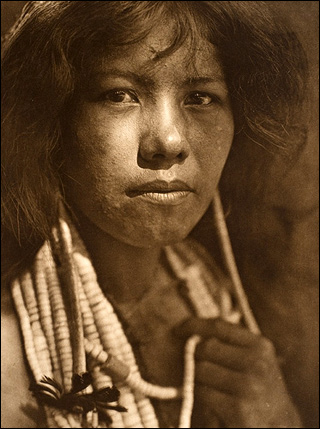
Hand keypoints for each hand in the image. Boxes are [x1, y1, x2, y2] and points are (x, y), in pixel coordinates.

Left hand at [175, 318, 302, 427]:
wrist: (282, 428)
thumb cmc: (261, 390)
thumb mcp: (255, 360)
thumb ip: (230, 344)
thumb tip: (194, 332)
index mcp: (260, 346)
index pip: (219, 326)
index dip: (194, 325)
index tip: (179, 329)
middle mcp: (257, 363)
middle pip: (206, 348)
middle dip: (197, 357)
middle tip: (200, 369)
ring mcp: (249, 386)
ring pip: (201, 370)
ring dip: (199, 379)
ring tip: (212, 388)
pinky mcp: (238, 409)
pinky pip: (203, 393)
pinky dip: (202, 398)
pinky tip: (215, 403)